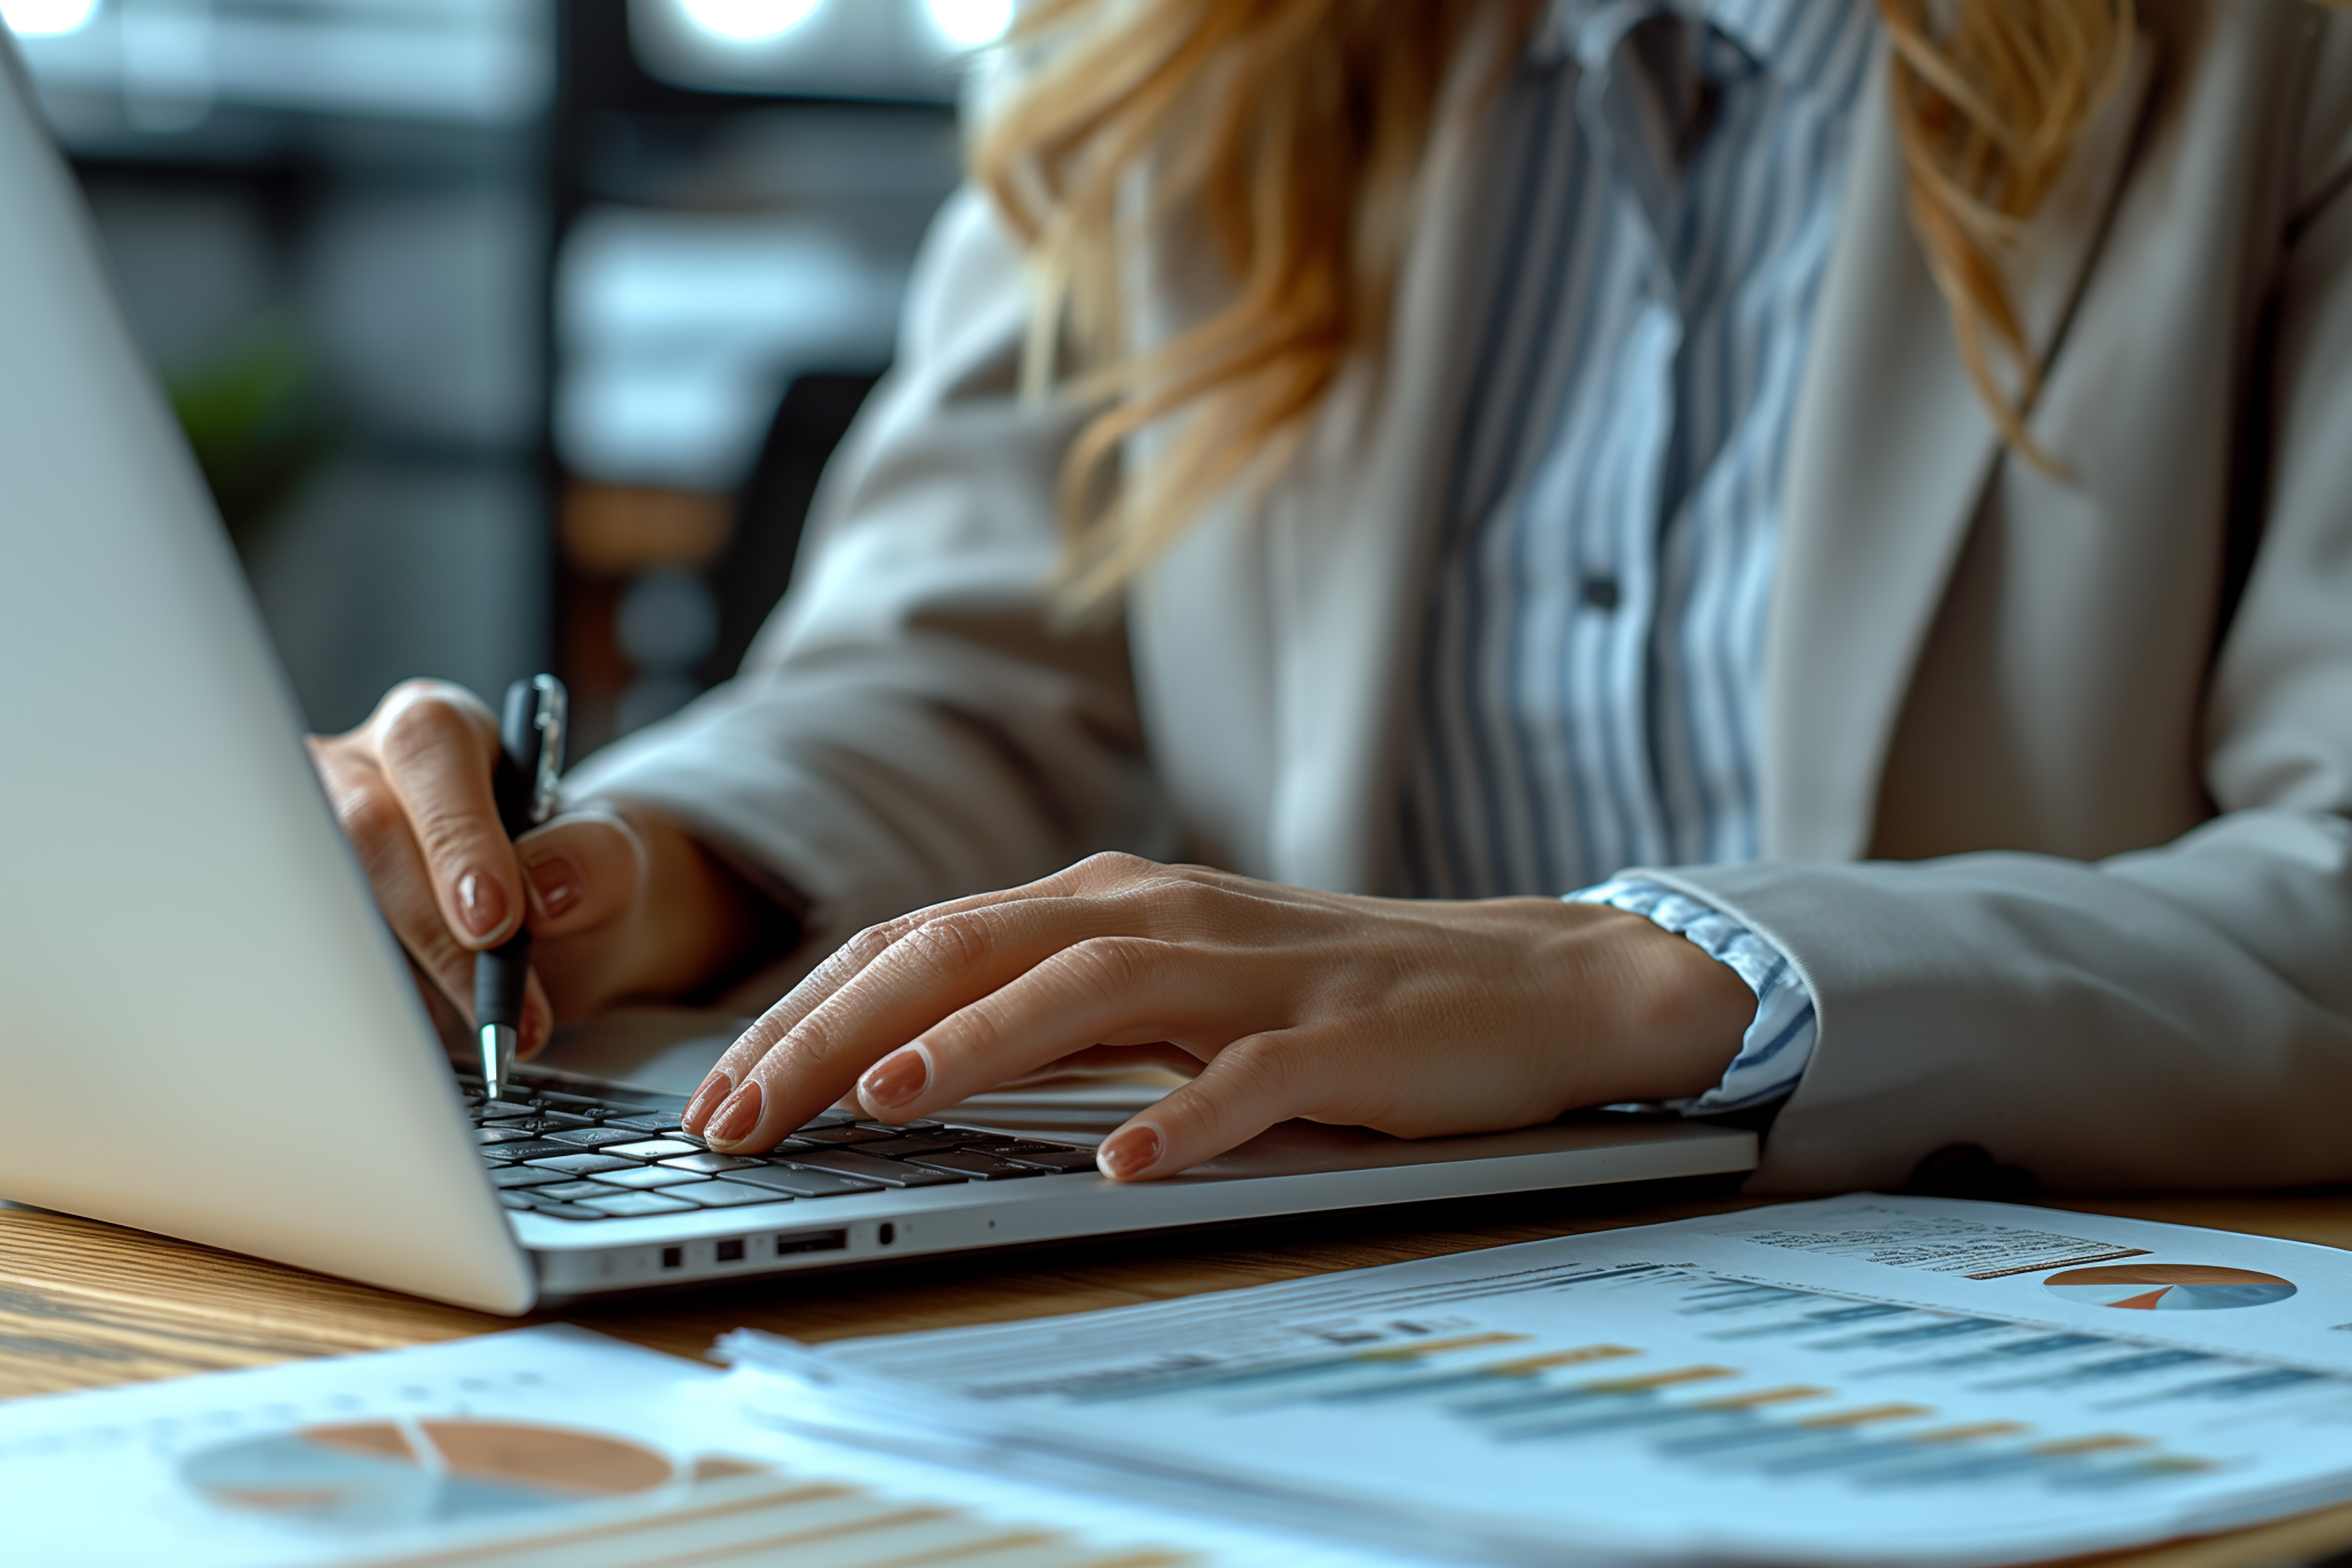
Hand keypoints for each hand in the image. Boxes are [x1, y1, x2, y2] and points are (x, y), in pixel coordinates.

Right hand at [308, 680, 761, 1051]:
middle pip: (362, 829)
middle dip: (431, 929)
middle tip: (492, 1001)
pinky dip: (372, 1003)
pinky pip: (311, 959)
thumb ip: (595, 857)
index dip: (456, 835)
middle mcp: (357, 771)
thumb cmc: (568, 875)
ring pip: (325, 900)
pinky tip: (422, 1036)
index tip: (495, 919)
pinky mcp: (295, 914)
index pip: (429, 751)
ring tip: (482, 1027)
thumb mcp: (613, 857)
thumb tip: (543, 889)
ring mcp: (311, 842)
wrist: (549, 930)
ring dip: (401, 978)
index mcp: (436, 729)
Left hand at [681, 853, 1753, 1178]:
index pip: (927, 939)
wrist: (1536, 979)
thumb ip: (1059, 1003)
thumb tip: (906, 1054)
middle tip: (741, 1113)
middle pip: (975, 946)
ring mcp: (1257, 970)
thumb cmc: (1337, 992)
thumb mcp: (1176, 981)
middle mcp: (1167, 913)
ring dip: (978, 1042)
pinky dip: (1180, 1115)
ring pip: (1092, 986)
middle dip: (840, 1026)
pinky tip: (1119, 1162)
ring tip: (882, 1101)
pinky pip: (1251, 1076)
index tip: (721, 1091)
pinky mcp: (1342, 1035)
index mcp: (1113, 900)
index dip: (811, 1009)